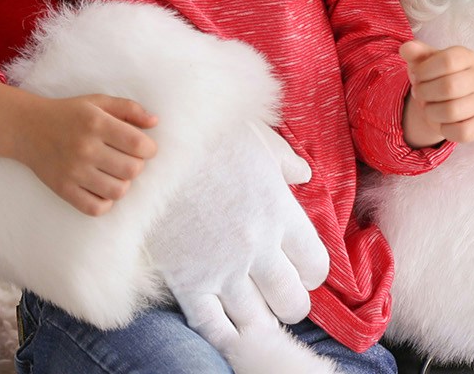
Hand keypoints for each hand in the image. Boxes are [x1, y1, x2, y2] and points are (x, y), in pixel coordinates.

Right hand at [8, 91, 158, 216]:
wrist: (27, 128)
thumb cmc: (69, 114)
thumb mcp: (99, 102)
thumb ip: (129, 108)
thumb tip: (155, 121)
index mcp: (96, 124)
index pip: (139, 145)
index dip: (150, 149)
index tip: (144, 147)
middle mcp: (85, 148)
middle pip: (132, 170)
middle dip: (137, 165)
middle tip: (127, 158)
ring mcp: (73, 171)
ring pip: (118, 191)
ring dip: (123, 183)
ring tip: (115, 173)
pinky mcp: (63, 189)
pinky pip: (95, 208)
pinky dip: (106, 202)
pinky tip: (102, 188)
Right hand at [147, 121, 329, 350]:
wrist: (158, 148)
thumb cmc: (209, 137)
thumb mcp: (260, 141)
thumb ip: (286, 164)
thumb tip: (303, 175)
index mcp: (281, 214)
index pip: (315, 265)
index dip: (312, 274)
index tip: (302, 270)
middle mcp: (258, 248)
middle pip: (291, 301)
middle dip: (291, 303)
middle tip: (280, 295)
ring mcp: (222, 269)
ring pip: (256, 321)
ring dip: (261, 322)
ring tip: (257, 315)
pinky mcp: (186, 281)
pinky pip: (211, 325)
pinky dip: (224, 335)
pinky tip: (229, 332)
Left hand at [401, 41, 473, 146]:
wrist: (443, 99)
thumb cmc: (433, 76)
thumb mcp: (422, 61)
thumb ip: (414, 52)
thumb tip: (406, 49)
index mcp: (467, 56)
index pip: (447, 61)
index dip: (425, 72)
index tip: (417, 76)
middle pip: (449, 87)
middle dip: (425, 93)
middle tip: (420, 94)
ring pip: (453, 111)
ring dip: (431, 112)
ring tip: (429, 107)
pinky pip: (463, 132)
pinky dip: (445, 129)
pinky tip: (442, 122)